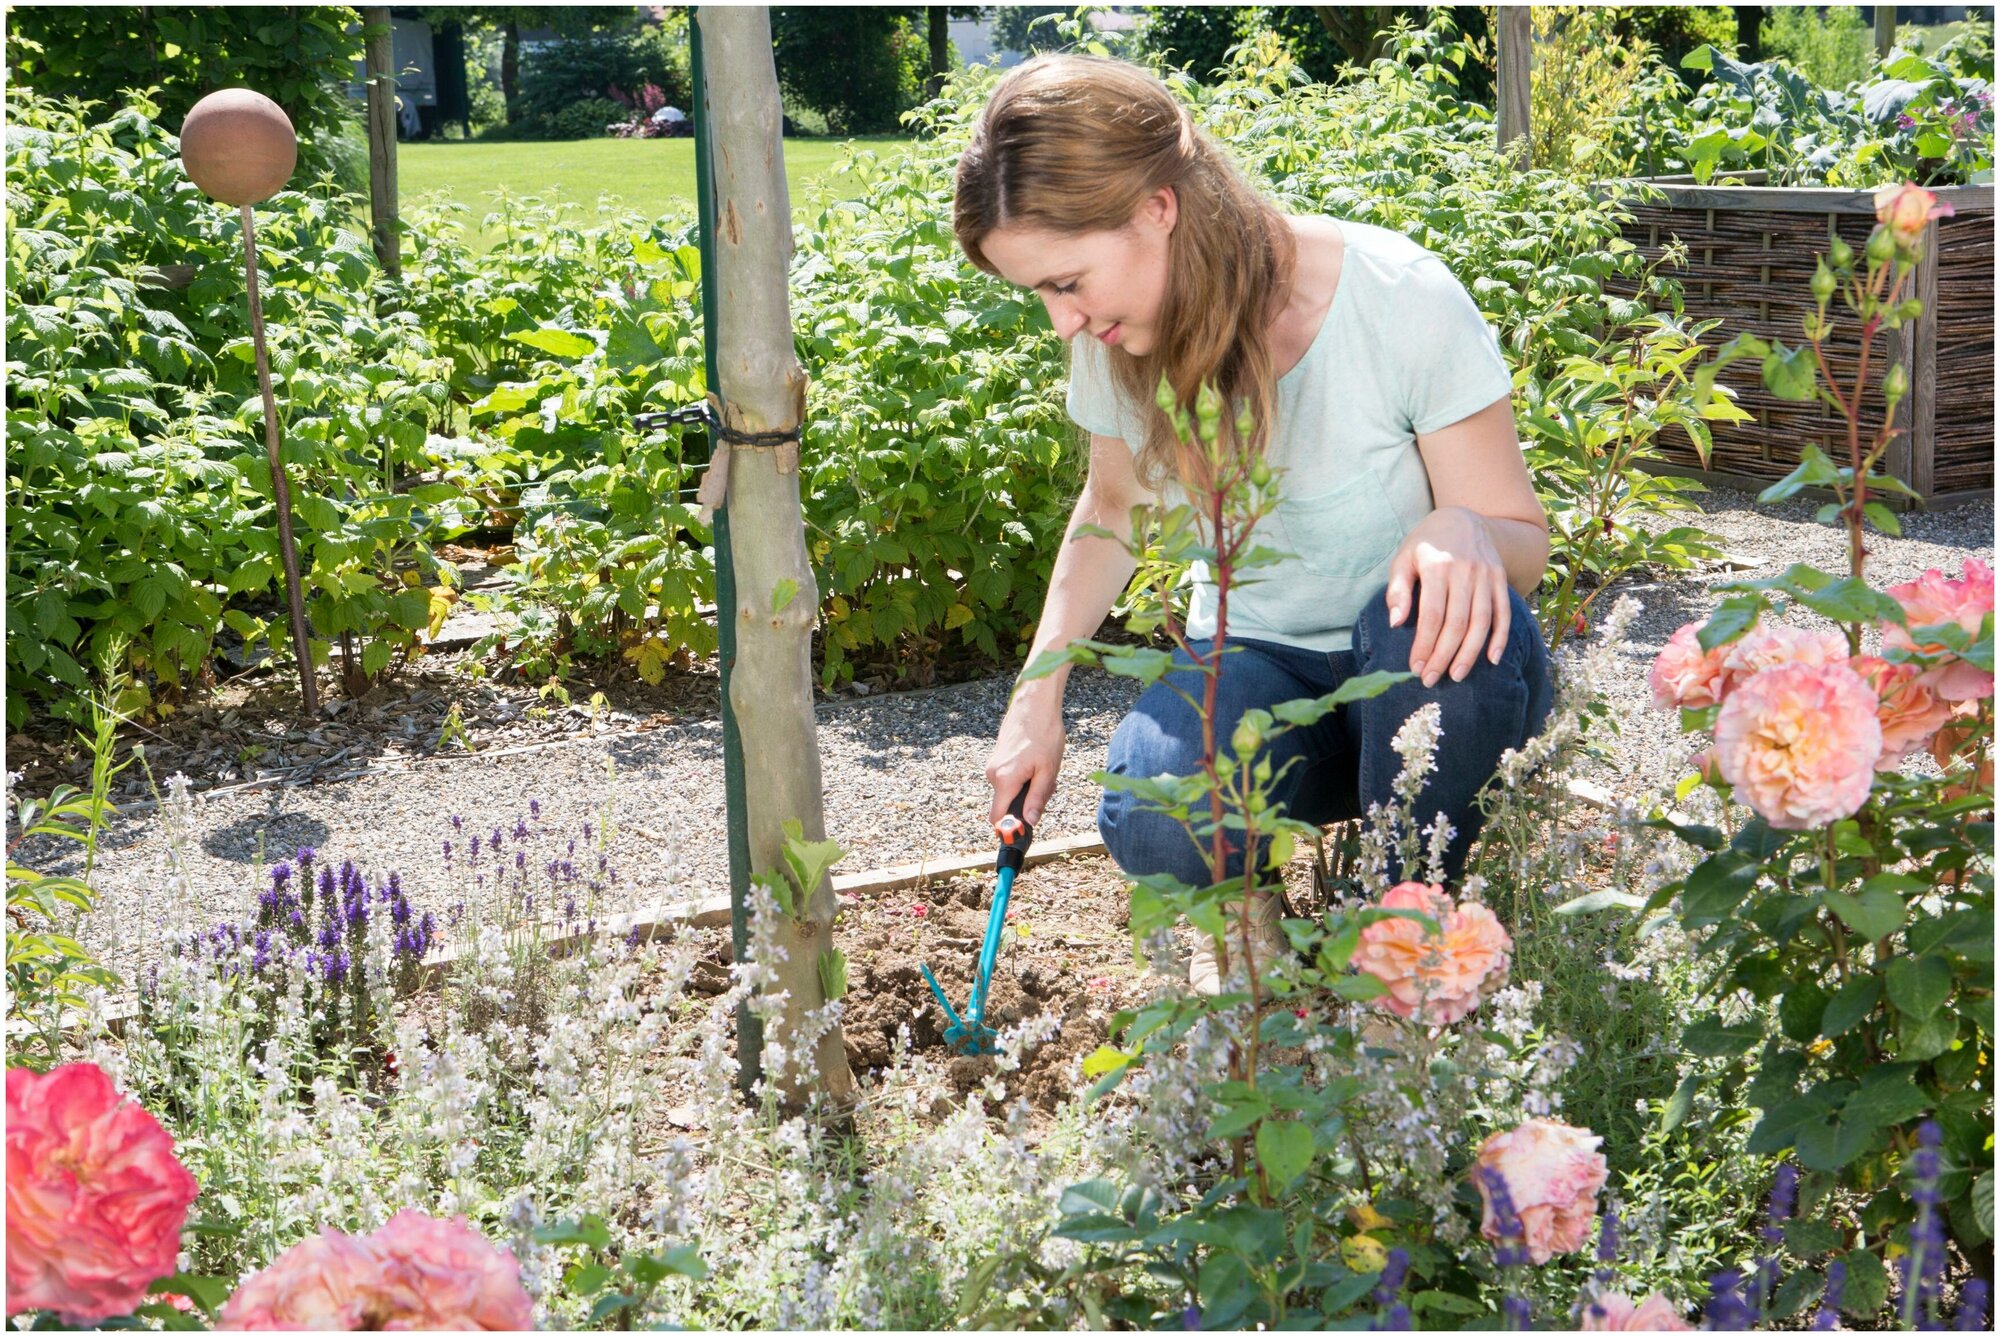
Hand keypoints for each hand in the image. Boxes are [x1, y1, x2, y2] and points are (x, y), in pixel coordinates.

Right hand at [986, 686, 1064, 826]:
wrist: (1034, 703)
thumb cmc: (1044, 733)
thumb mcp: (1048, 771)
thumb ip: (1037, 799)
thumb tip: (1030, 821)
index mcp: (1004, 780)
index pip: (997, 817)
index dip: (1010, 827)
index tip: (1025, 828)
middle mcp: (993, 774)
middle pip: (1006, 804)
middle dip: (1026, 803)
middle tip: (1047, 786)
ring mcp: (993, 765)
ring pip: (1009, 790)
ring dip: (1027, 788)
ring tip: (1044, 769)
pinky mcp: (997, 758)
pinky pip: (1009, 778)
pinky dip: (1023, 777)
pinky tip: (1037, 762)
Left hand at [1382, 506, 1511, 687]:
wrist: (1464, 517)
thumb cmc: (1426, 543)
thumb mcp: (1403, 558)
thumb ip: (1397, 590)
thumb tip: (1396, 623)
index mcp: (1437, 566)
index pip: (1432, 615)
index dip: (1424, 645)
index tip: (1415, 668)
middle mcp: (1465, 571)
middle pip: (1457, 623)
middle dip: (1443, 656)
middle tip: (1431, 679)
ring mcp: (1487, 575)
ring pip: (1482, 622)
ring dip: (1470, 653)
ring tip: (1456, 675)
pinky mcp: (1500, 579)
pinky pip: (1503, 613)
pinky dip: (1500, 637)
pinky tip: (1491, 659)